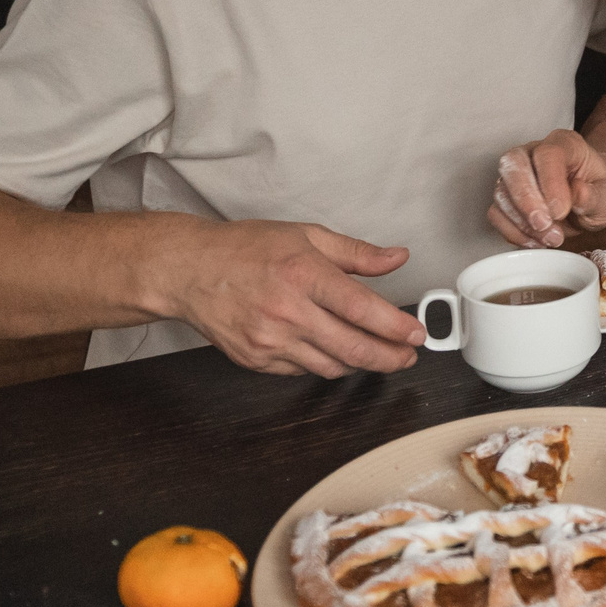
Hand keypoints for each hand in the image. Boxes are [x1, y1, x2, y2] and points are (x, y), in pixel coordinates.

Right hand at [159, 221, 425, 378]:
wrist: (189, 271)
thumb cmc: (245, 249)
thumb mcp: (306, 235)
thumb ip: (357, 253)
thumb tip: (397, 258)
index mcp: (303, 274)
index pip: (362, 309)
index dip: (396, 327)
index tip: (417, 333)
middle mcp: (287, 311)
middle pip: (353, 348)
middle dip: (390, 358)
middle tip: (407, 356)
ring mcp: (269, 341)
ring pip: (331, 366)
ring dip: (359, 363)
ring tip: (375, 352)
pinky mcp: (255, 360)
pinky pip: (303, 371)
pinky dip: (323, 362)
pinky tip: (330, 347)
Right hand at [488, 130, 605, 248]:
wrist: (590, 200)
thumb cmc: (598, 192)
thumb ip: (596, 196)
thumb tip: (578, 194)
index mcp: (565, 144)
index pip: (548, 154)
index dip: (550, 184)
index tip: (560, 212)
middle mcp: (534, 152)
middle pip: (513, 164)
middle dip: (526, 201)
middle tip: (545, 226)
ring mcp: (516, 173)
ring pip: (501, 191)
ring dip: (522, 222)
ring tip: (552, 237)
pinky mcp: (506, 196)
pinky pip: (496, 213)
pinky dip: (513, 231)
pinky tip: (535, 241)